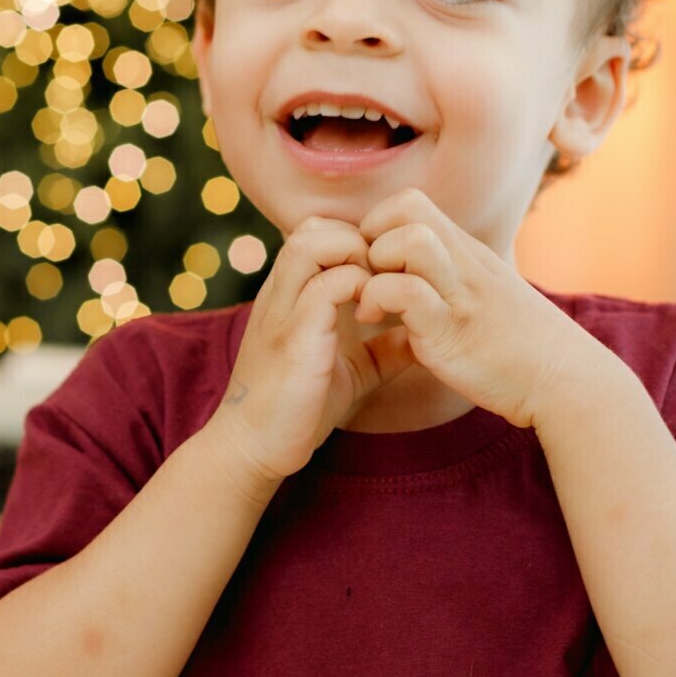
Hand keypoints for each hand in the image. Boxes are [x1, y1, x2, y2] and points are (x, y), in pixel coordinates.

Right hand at [206, 216, 417, 496]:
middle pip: (313, 227)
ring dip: (353, 256)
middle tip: (385, 280)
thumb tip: (422, 337)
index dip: (356, 242)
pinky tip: (372, 316)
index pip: (318, 232)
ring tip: (376, 291)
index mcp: (290, 295)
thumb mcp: (350, 372)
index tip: (385, 276)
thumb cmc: (299, 410)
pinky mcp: (293, 338)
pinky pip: (325, 287)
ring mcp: (282, 312)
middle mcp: (280, 293)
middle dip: (357, 241)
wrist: (253, 449)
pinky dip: (357, 288)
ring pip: (312, 243)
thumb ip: (382, 350)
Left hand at [355, 188, 586, 429]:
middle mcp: (464, 262)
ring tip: (370, 301)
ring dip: (376, 266)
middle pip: (406, 206)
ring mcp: (460, 294)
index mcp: (466, 252)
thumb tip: (410, 272)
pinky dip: (380, 300)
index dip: (378, 223)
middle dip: (370, 237)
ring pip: (410, 241)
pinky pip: (408, 293)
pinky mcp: (453, 331)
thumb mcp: (484, 294)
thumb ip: (449, 276)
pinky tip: (375, 323)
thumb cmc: (522, 346)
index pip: (411, 201)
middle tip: (366, 278)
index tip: (372, 263)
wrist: (566, 382)